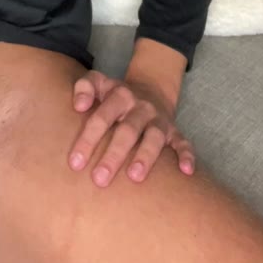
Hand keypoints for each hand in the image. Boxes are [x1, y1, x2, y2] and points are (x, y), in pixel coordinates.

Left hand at [67, 70, 195, 185]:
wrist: (150, 88)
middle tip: (99, 179)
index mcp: (119, 95)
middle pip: (127, 131)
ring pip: (154, 138)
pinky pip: (183, 142)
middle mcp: (140, 107)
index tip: (75, 163)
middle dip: (113, 155)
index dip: (88, 140)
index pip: (101, 118)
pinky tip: (186, 171)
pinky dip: (187, 155)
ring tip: (134, 177)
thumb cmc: (115, 95)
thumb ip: (84, 87)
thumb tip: (78, 105)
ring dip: (145, 156)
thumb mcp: (99, 83)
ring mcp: (159, 119)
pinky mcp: (174, 131)